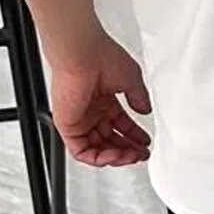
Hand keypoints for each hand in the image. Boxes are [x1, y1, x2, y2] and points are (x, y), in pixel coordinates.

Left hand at [48, 32, 152, 166]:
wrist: (83, 55)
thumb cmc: (101, 57)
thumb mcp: (131, 79)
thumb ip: (139, 97)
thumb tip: (145, 110)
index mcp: (103, 99)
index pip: (119, 124)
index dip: (133, 136)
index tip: (145, 142)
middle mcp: (90, 110)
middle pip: (109, 140)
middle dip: (127, 150)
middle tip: (140, 154)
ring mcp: (79, 119)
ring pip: (96, 149)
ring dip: (115, 157)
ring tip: (131, 156)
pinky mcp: (68, 126)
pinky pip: (81, 151)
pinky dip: (98, 158)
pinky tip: (114, 156)